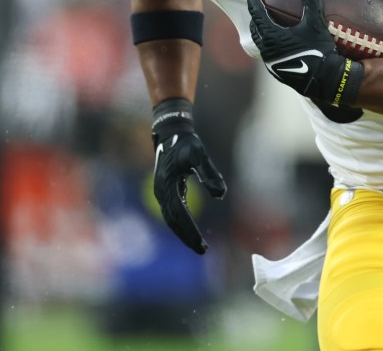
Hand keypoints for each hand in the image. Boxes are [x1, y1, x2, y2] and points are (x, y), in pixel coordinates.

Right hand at [151, 98, 226, 253]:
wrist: (170, 132)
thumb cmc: (185, 142)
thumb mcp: (199, 154)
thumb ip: (210, 173)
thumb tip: (221, 195)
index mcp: (167, 184)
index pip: (179, 214)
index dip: (190, 230)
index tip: (202, 244)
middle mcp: (161, 191)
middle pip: (173, 221)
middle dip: (187, 237)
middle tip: (203, 251)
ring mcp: (161, 192)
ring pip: (171, 218)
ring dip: (184, 232)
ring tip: (199, 245)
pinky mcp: (166, 190)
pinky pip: (173, 212)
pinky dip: (182, 223)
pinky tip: (192, 231)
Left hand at [247, 0, 363, 105]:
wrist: (324, 79)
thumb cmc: (319, 50)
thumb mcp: (315, 24)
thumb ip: (312, 1)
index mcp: (272, 36)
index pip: (257, 14)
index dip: (253, 2)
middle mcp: (267, 49)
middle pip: (255, 29)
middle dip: (255, 18)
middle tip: (258, 10)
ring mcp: (271, 62)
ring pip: (260, 44)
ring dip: (261, 33)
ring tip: (265, 26)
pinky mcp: (277, 72)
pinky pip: (267, 55)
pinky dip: (268, 45)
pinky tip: (276, 45)